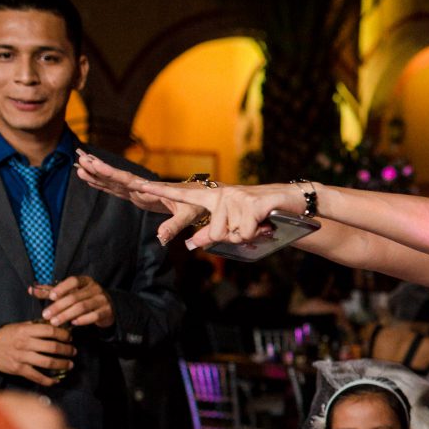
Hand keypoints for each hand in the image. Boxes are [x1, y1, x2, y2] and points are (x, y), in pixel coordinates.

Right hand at [0, 320, 75, 385]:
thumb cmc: (6, 335)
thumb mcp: (20, 326)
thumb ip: (36, 326)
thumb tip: (56, 325)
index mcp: (26, 331)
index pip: (50, 331)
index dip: (63, 334)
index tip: (70, 338)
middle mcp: (24, 344)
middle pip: (52, 347)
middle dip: (66, 350)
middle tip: (73, 351)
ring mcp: (21, 357)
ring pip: (47, 362)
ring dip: (62, 364)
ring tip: (70, 364)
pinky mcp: (18, 369)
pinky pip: (37, 376)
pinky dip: (48, 380)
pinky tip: (56, 380)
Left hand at [31, 276, 113, 327]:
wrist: (108, 307)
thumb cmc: (85, 299)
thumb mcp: (71, 293)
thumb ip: (52, 291)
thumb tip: (31, 289)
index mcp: (86, 281)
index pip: (73, 281)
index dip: (62, 288)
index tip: (51, 297)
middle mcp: (95, 288)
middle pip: (75, 297)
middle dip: (58, 306)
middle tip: (46, 315)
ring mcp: (102, 299)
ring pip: (82, 307)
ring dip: (66, 315)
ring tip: (55, 322)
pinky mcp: (107, 311)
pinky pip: (94, 316)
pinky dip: (82, 320)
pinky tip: (73, 324)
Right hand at [75, 150, 207, 244]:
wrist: (205, 200)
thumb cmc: (198, 205)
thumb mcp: (188, 216)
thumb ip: (174, 226)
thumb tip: (160, 239)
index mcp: (152, 189)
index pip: (127, 180)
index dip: (110, 173)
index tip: (94, 163)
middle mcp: (144, 188)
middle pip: (117, 177)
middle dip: (98, 169)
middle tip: (79, 158)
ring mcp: (141, 192)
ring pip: (115, 182)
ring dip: (98, 174)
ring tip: (78, 165)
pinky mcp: (141, 197)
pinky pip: (119, 190)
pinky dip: (105, 184)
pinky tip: (92, 179)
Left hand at [130, 179, 302, 247]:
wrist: (291, 202)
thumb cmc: (259, 216)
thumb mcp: (233, 227)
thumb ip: (211, 234)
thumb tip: (192, 244)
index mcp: (213, 197)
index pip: (181, 193)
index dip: (159, 190)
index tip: (137, 184)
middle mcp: (221, 193)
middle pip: (214, 233)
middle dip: (233, 238)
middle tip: (249, 228)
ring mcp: (235, 197)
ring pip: (230, 235)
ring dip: (247, 236)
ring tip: (257, 224)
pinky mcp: (250, 203)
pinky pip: (244, 233)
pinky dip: (256, 234)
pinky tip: (264, 223)